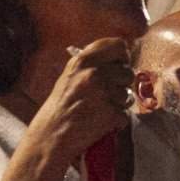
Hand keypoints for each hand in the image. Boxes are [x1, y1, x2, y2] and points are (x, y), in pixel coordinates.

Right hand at [27, 38, 136, 167]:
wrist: (51, 135)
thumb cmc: (60, 107)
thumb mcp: (70, 76)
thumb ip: (93, 65)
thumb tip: (121, 61)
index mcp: (82, 60)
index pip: (118, 45)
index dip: (122, 56)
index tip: (119, 65)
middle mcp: (94, 73)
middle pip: (128, 72)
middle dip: (121, 84)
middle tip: (105, 94)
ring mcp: (103, 94)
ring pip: (127, 95)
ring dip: (118, 104)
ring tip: (98, 109)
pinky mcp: (111, 114)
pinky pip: (125, 114)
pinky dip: (116, 121)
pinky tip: (100, 122)